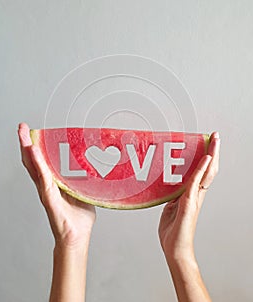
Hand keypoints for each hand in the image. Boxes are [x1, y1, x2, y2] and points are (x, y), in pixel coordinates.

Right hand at [18, 123, 95, 248]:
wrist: (77, 236)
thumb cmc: (79, 217)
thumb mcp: (82, 192)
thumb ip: (82, 180)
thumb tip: (92, 167)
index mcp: (54, 183)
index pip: (41, 162)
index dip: (35, 147)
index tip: (32, 132)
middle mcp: (46, 185)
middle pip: (32, 161)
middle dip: (26, 143)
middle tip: (22, 127)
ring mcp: (46, 192)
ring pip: (34, 167)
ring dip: (28, 150)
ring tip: (23, 135)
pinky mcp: (49, 199)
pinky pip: (43, 179)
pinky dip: (38, 165)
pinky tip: (34, 152)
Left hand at [158, 132, 219, 259]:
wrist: (175, 249)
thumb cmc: (173, 231)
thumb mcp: (170, 207)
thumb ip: (173, 196)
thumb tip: (170, 188)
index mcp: (191, 194)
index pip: (202, 171)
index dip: (206, 157)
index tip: (208, 142)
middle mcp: (196, 194)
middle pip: (209, 169)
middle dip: (213, 151)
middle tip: (216, 136)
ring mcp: (194, 198)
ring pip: (206, 173)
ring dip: (211, 155)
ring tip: (214, 141)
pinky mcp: (189, 204)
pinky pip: (196, 183)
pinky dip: (201, 170)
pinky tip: (206, 159)